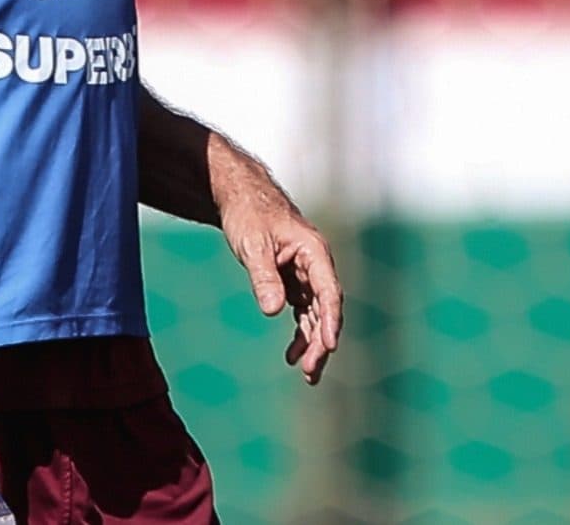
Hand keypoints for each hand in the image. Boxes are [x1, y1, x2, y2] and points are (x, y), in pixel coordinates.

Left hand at [219, 171, 343, 384]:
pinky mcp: (293, 280)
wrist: (239, 195)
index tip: (330, 346)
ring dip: (312, 342)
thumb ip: (263, 277)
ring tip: (307, 373)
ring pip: (315, 314)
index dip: (330, 321)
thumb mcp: (252, 244)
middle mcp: (315, 264)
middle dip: (321, 341)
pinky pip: (302, 311)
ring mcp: (305, 273)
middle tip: (311, 371)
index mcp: (313, 251)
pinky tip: (292, 355)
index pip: (329, 291)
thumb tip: (272, 311)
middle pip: (325, 309)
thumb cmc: (248, 213)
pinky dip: (299, 332)